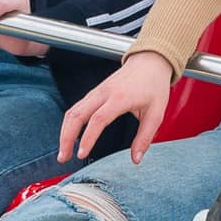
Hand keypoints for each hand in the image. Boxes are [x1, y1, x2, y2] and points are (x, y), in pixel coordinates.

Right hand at [60, 52, 174, 164]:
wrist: (149, 62)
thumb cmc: (153, 85)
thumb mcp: (156, 113)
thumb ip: (145, 137)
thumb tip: (136, 158)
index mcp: (120, 98)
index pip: (98, 119)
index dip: (87, 138)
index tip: (81, 154)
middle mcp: (104, 93)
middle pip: (76, 114)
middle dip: (66, 137)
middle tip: (63, 157)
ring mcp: (97, 91)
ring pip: (72, 111)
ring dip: (64, 132)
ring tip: (64, 152)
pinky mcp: (94, 92)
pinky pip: (76, 108)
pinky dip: (69, 123)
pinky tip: (69, 136)